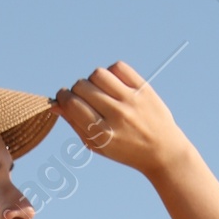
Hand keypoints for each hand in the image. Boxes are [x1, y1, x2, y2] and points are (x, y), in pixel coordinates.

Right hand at [53, 60, 188, 178]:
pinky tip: (113, 85)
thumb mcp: (97, 145)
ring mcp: (132, 100)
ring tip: (99, 91)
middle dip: (77, 90)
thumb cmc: (124, 149)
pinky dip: (111, 73)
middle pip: (82, 87)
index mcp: (103, 134)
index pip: (72, 104)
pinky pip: (118, 67)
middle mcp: (117, 115)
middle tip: (84, 98)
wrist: (162, 151)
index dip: (63, 97)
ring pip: (98, 74)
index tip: (64, 98)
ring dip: (93, 80)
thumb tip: (55, 104)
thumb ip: (75, 124)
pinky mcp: (144, 89)